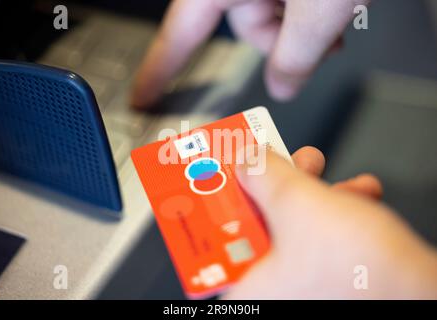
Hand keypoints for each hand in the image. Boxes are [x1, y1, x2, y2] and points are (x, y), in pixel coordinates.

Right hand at [131, 0, 369, 107]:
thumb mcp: (320, 5)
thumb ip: (297, 55)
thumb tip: (283, 87)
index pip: (179, 33)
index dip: (159, 71)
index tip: (142, 96)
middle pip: (242, 23)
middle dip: (282, 40)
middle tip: (319, 44)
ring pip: (269, 10)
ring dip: (303, 25)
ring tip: (337, 16)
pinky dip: (308, 6)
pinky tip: (334, 4)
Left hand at [223, 146, 436, 298]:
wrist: (429, 297)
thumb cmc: (359, 270)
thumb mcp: (298, 205)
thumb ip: (263, 176)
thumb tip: (245, 159)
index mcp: (248, 287)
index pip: (210, 240)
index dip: (211, 202)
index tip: (215, 174)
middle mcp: (271, 292)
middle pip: (254, 225)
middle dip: (269, 183)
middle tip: (269, 157)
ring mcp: (304, 288)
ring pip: (293, 226)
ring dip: (308, 189)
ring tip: (318, 164)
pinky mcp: (334, 280)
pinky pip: (324, 238)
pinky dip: (339, 210)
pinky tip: (360, 191)